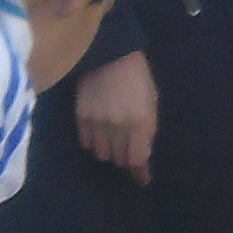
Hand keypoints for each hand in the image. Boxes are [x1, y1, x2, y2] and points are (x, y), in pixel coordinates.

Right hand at [77, 52, 159, 178]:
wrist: (109, 53)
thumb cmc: (137, 78)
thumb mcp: (151, 103)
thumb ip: (147, 131)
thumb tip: (142, 159)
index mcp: (141, 121)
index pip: (137, 158)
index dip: (139, 172)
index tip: (142, 179)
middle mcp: (118, 126)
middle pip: (119, 159)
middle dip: (125, 158)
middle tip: (127, 152)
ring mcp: (98, 122)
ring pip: (101, 154)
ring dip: (109, 151)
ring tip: (112, 140)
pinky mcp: (81, 116)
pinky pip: (86, 143)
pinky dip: (93, 142)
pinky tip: (98, 133)